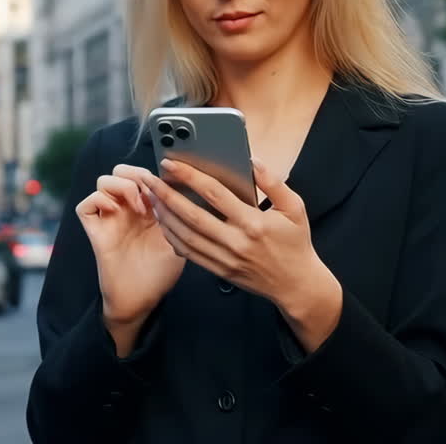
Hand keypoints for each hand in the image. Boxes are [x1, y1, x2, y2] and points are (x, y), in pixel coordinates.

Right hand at [76, 164, 185, 343]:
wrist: (141, 300)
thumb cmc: (160, 273)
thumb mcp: (179, 239)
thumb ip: (179, 215)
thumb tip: (186, 190)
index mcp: (146, 208)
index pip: (144, 174)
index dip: (154, 172)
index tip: (169, 184)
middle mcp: (126, 209)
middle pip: (121, 170)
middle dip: (136, 174)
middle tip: (151, 193)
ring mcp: (109, 218)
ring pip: (104, 181)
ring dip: (123, 188)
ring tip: (140, 208)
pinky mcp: (95, 230)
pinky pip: (86, 204)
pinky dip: (100, 201)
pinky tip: (117, 213)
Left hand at [120, 157, 342, 352]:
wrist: (296, 284)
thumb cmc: (295, 242)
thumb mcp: (294, 208)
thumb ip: (273, 182)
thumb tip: (251, 161)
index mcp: (253, 223)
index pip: (215, 194)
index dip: (190, 176)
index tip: (171, 163)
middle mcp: (235, 242)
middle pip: (192, 215)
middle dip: (167, 195)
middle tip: (150, 179)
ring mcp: (225, 258)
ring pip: (185, 236)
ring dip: (165, 215)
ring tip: (151, 197)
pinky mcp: (219, 270)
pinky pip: (189, 253)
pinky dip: (173, 238)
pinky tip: (164, 223)